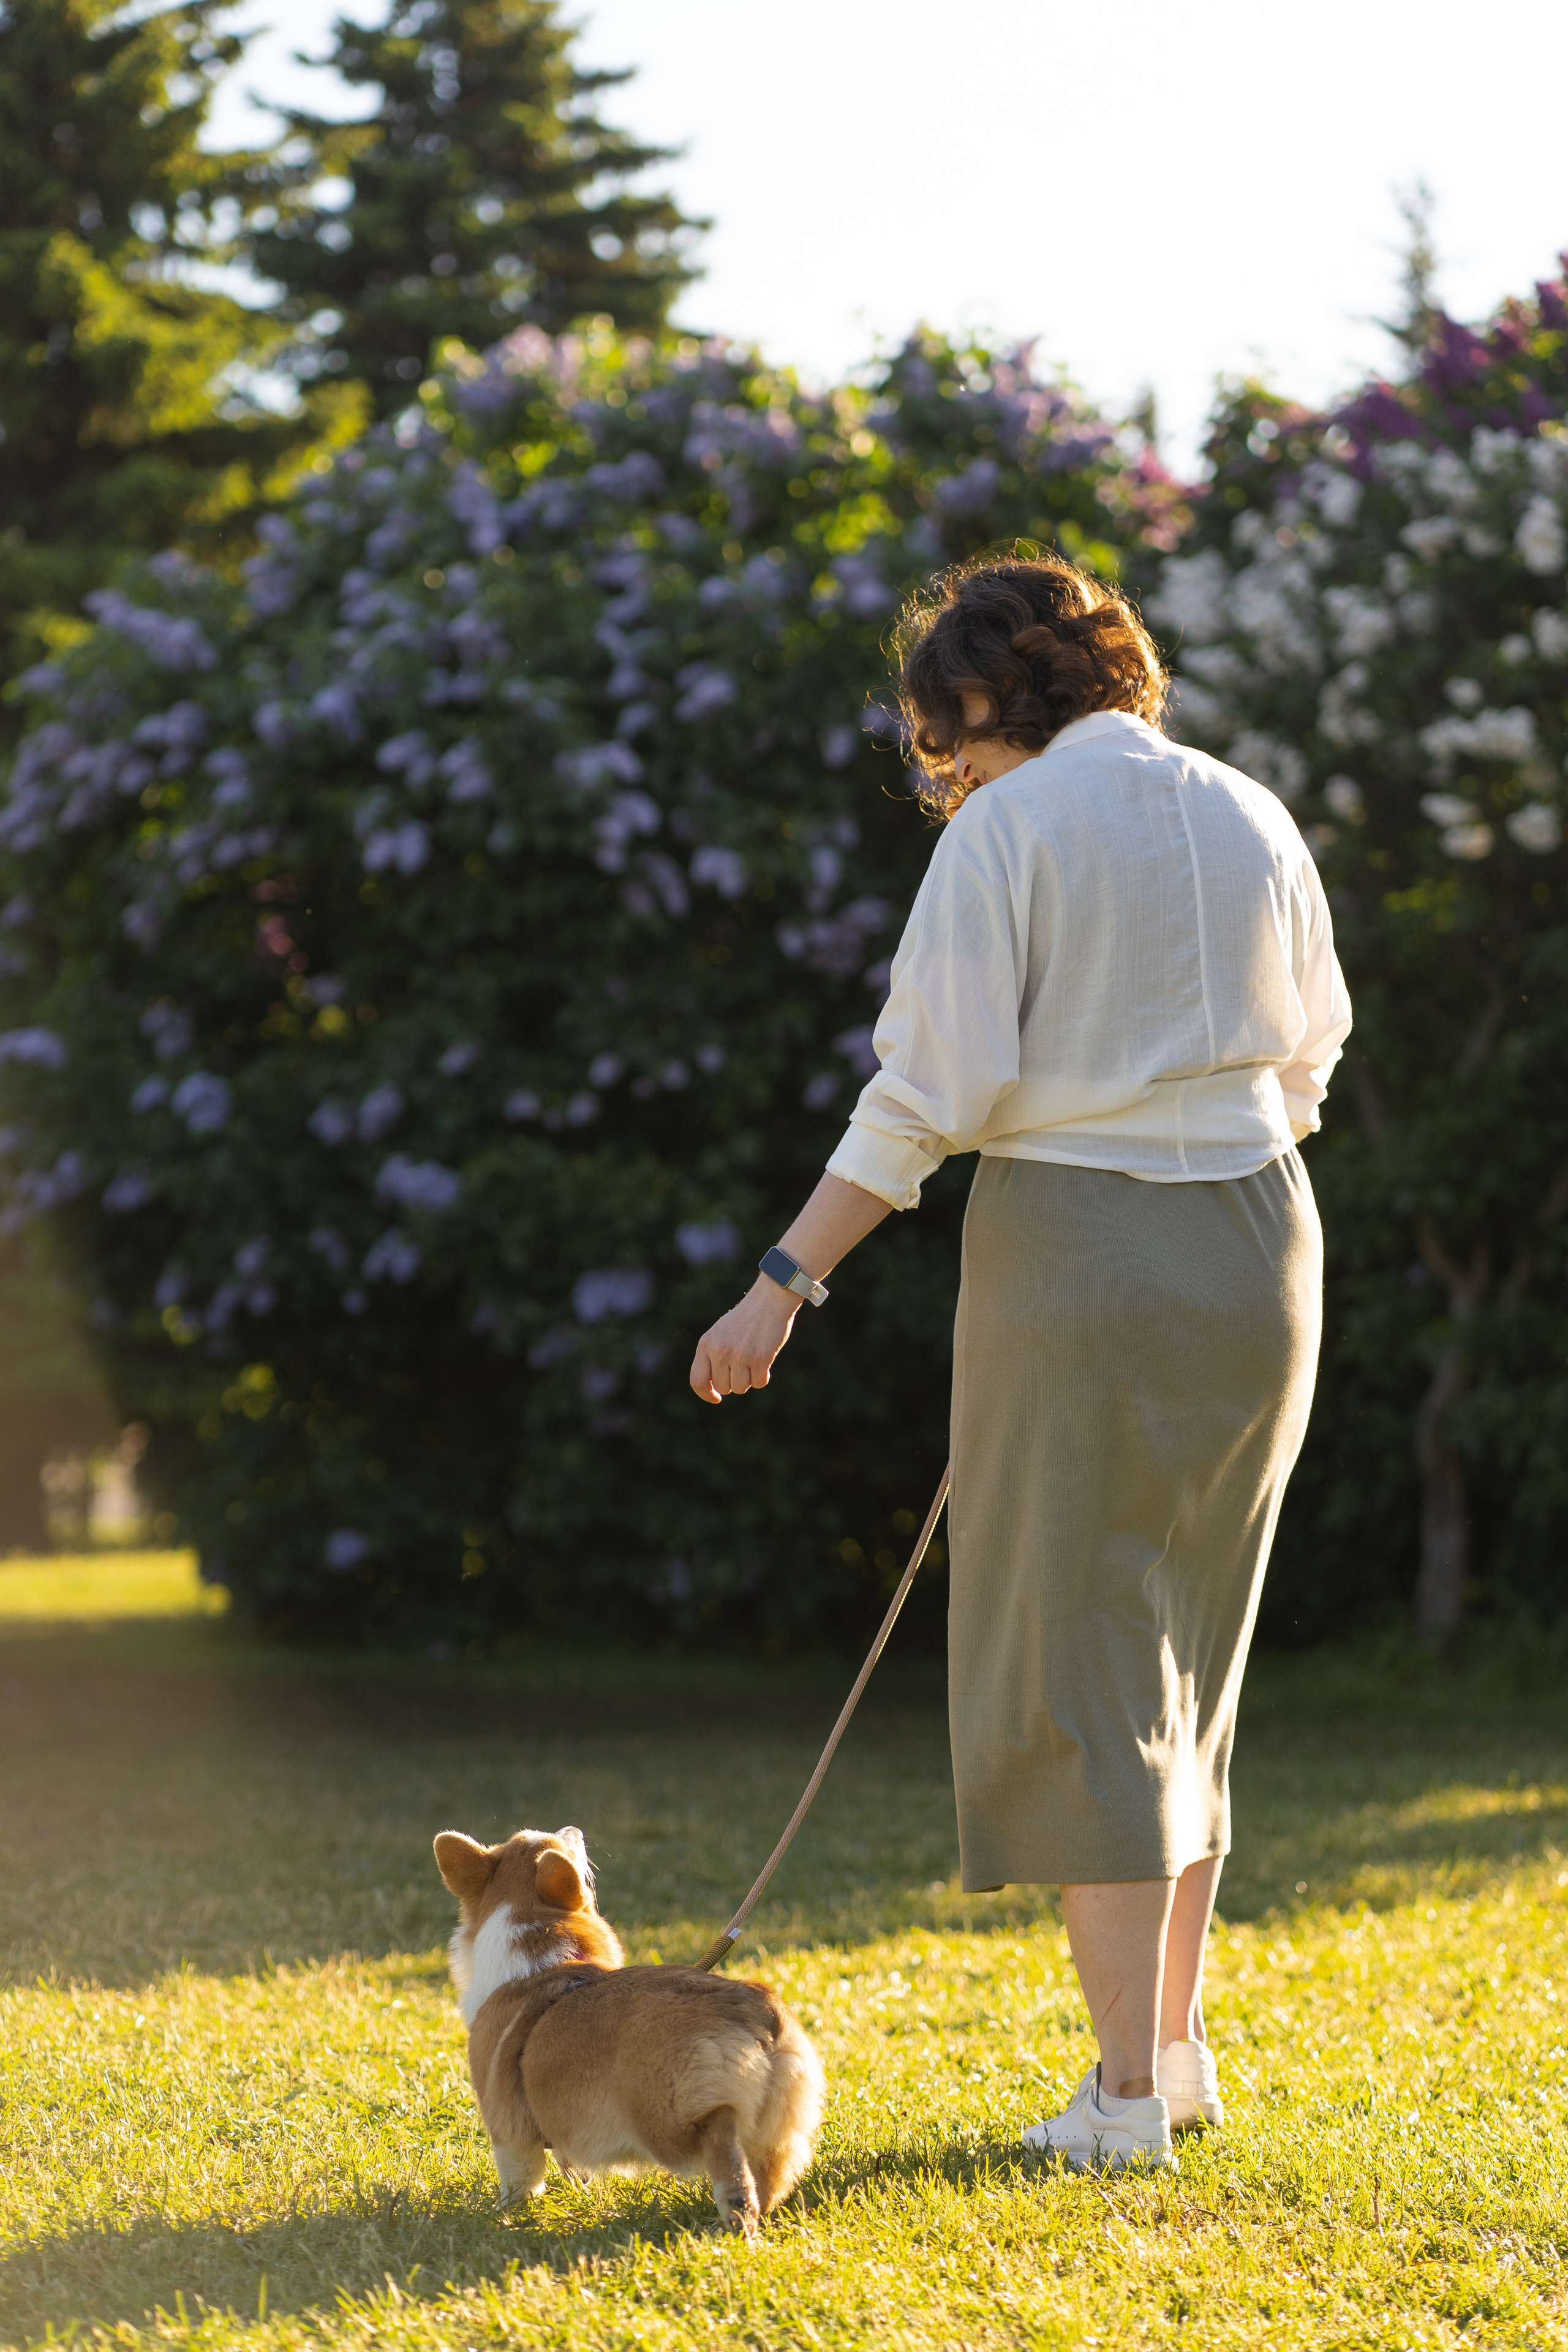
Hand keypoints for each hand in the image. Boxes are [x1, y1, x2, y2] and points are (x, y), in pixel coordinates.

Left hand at [689, 1277, 797, 1402]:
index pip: (697, 1381)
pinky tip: (764, 1361)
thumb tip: (712, 1388)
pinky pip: (759, 1383)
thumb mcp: (719, 1334)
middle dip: (733, 1381)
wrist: (768, 1301)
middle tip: (742, 1364)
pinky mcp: (760, 1358)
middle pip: (723, 1387)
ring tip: (752, 1360)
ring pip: (740, 1388)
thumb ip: (711, 1357)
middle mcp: (720, 1351)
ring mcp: (740, 1355)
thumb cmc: (744, 1320)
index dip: (706, 1394)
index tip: (716, 1397)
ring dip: (748, 1379)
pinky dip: (763, 1377)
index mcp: (706, 1344)